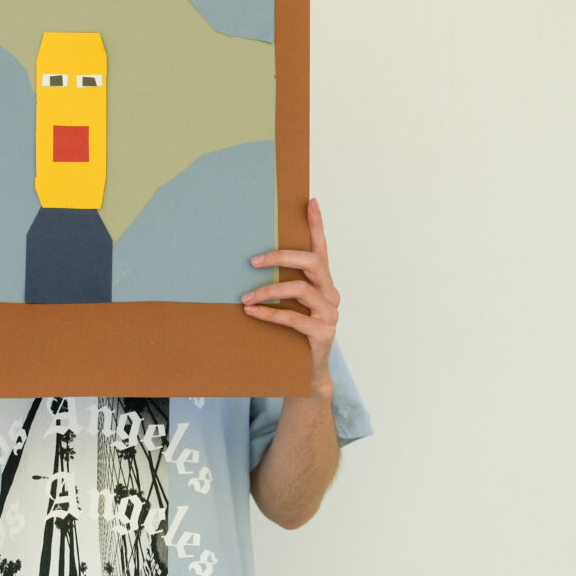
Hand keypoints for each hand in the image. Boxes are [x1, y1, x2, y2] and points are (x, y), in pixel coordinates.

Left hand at [241, 198, 339, 394]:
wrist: (306, 374)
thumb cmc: (293, 334)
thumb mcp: (288, 306)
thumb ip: (280, 285)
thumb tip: (249, 264)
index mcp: (323, 282)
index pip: (321, 248)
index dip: (317, 225)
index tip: (310, 201)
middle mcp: (331, 293)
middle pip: (311, 262)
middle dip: (281, 257)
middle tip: (253, 261)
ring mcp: (330, 314)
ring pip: (301, 289)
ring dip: (269, 290)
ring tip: (245, 296)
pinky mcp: (324, 334)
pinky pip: (295, 318)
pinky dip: (270, 313)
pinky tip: (251, 312)